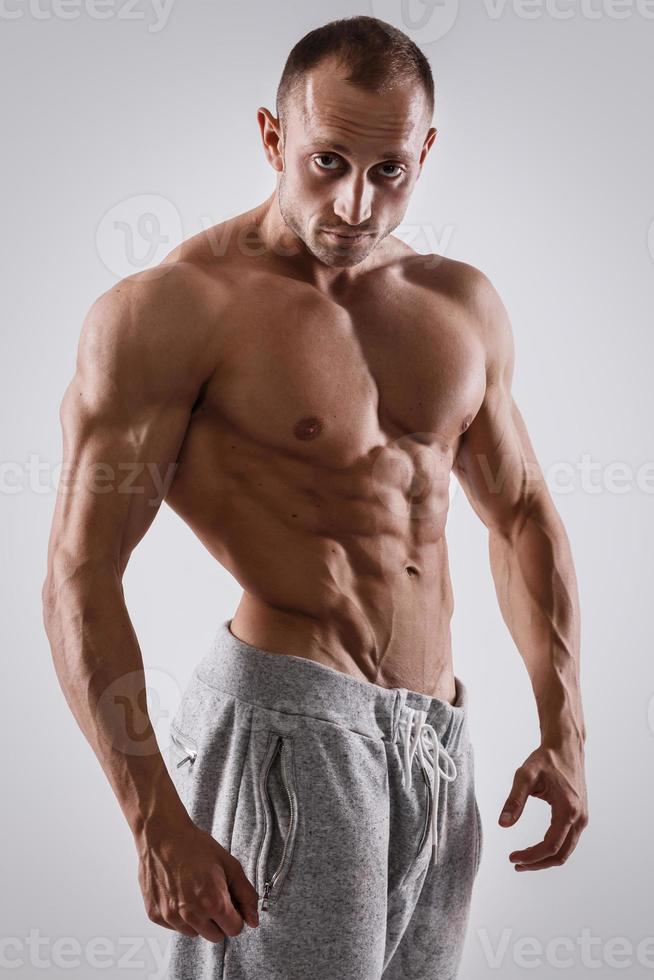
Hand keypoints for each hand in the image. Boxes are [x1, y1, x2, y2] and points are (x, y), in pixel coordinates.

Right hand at [136, 815, 259, 940]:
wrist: (162, 835)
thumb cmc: (195, 846)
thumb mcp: (229, 865)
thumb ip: (246, 895)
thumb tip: (253, 920)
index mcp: (213, 903)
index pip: (234, 929)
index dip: (236, 915)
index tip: (230, 902)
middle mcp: (191, 915)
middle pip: (216, 936)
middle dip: (219, 920)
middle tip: (213, 896)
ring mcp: (171, 917)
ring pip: (195, 933)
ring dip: (199, 919)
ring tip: (195, 892)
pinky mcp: (155, 915)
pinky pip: (175, 926)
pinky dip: (180, 915)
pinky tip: (179, 892)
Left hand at [498, 739, 587, 870]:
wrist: (566, 747)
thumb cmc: (545, 759)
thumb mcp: (525, 775)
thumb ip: (514, 799)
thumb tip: (502, 824)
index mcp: (568, 809)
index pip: (550, 846)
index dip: (531, 856)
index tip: (512, 857)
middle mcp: (580, 818)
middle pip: (561, 855)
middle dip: (538, 863)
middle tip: (516, 863)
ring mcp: (582, 818)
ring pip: (566, 851)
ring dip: (545, 859)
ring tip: (523, 859)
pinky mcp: (580, 816)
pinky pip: (568, 842)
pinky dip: (553, 850)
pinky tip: (536, 848)